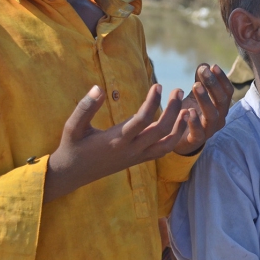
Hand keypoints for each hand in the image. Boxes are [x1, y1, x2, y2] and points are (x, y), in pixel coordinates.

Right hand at [44, 84, 193, 202]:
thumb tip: (98, 88)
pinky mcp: (137, 161)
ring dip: (179, 127)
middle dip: (173, 110)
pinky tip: (178, 124)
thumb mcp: (72, 127)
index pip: (142, 120)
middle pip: (161, 131)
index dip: (152, 102)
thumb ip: (85, 108)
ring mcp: (136, 157)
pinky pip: (162, 152)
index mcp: (116, 141)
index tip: (158, 85)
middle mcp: (130, 151)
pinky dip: (173, 139)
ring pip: (166, 145)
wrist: (72, 175)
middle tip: (178, 90)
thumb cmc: (72, 147)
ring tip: (187, 109)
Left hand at [174, 63, 234, 155]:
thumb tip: (204, 65)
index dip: (222, 78)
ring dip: (205, 99)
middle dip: (213, 84)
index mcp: (221, 107)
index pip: (227, 91)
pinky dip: (195, 122)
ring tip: (195, 86)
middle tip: (203, 71)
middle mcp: (219, 119)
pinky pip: (199, 133)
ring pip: (212, 115)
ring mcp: (209, 131)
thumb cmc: (190, 113)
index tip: (212, 66)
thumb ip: (200, 82)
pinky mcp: (196, 140)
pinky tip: (188, 110)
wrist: (178, 138)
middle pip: (221, 101)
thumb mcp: (195, 96)